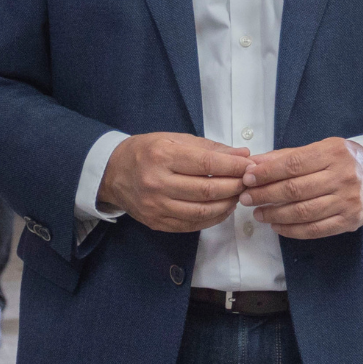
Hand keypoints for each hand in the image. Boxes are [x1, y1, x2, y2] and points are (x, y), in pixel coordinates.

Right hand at [98, 132, 252, 233]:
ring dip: (227, 205)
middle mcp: (157, 182)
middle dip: (234, 187)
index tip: (249, 166)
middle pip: (207, 191)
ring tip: (237, 195)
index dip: (233, 167)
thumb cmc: (146, 151)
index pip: (207, 164)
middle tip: (248, 182)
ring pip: (202, 212)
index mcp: (162, 155)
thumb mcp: (174, 139)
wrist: (113, 173)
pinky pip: (192, 225)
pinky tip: (222, 208)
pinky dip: (213, 218)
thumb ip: (209, 148)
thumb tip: (242, 156)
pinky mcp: (157, 222)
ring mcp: (156, 206)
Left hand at [241, 138, 362, 238]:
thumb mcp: (320, 149)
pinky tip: (277, 225)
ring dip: (275, 214)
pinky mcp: (348, 221)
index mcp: (333, 153)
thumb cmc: (343, 160)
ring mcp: (347, 201)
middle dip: (265, 194)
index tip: (248, 178)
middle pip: (295, 189)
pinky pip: (315, 229)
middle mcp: (341, 177)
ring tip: (258, 213)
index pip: (293, 164)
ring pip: (303, 211)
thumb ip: (288, 156)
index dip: (267, 172)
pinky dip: (292, 229)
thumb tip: (255, 163)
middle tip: (246, 198)